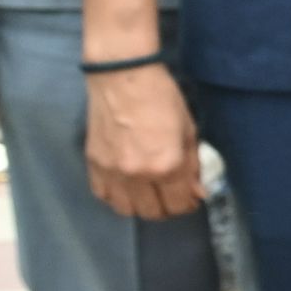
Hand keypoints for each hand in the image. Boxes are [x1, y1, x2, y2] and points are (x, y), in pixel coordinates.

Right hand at [83, 59, 204, 222]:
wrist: (123, 77)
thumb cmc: (162, 98)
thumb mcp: (189, 131)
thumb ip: (193, 165)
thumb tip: (197, 192)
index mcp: (166, 165)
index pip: (179, 204)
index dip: (188, 204)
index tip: (190, 197)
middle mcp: (138, 175)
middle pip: (153, 212)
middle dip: (168, 208)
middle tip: (172, 196)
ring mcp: (112, 172)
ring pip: (126, 210)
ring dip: (141, 207)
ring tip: (150, 194)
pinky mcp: (93, 164)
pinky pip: (103, 195)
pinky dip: (116, 197)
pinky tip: (126, 186)